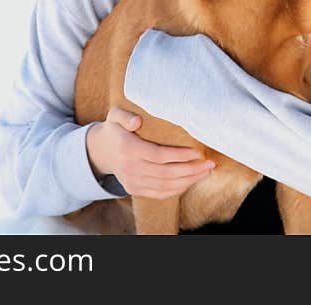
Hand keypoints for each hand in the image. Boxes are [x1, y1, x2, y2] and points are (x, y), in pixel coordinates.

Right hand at [85, 107, 214, 198]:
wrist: (101, 151)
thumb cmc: (115, 129)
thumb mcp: (115, 116)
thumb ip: (125, 116)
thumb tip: (137, 121)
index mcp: (127, 148)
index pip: (158, 155)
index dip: (179, 155)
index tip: (197, 152)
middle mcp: (129, 168)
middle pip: (166, 173)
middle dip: (191, 169)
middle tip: (209, 163)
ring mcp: (132, 182)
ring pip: (165, 185)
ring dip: (189, 180)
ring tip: (205, 172)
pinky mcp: (135, 189)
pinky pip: (160, 193)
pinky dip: (178, 189)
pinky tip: (191, 181)